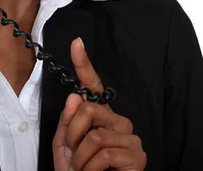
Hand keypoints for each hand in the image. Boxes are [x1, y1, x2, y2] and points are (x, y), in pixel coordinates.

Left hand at [53, 38, 146, 170]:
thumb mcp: (65, 148)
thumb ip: (68, 122)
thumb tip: (76, 96)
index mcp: (101, 118)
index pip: (94, 88)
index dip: (84, 65)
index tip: (76, 44)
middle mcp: (119, 123)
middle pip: (89, 110)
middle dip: (72, 135)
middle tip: (71, 155)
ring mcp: (130, 139)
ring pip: (95, 135)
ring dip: (79, 159)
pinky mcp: (137, 156)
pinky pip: (105, 153)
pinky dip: (90, 169)